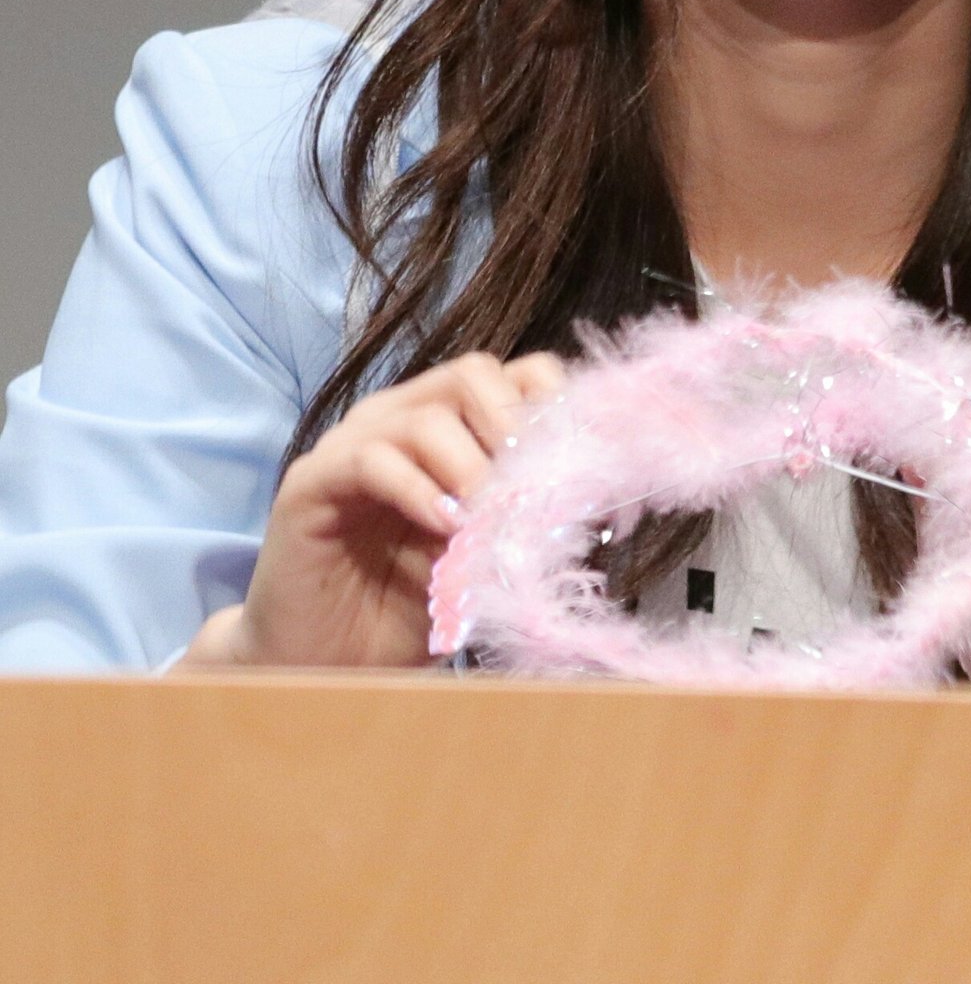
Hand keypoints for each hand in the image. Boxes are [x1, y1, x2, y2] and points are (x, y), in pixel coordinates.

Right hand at [178, 350, 564, 669]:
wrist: (322, 667)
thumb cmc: (405, 610)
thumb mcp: (480, 559)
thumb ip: (519, 519)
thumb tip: (586, 498)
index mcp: (450, 428)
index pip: (516, 377)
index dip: (555, 410)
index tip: (581, 468)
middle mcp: (400, 420)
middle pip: (473, 376)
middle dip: (513, 428)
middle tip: (531, 490)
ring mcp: (352, 445)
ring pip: (426, 415)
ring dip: (471, 467)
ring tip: (488, 521)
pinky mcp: (311, 482)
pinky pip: (370, 460)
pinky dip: (417, 490)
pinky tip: (443, 528)